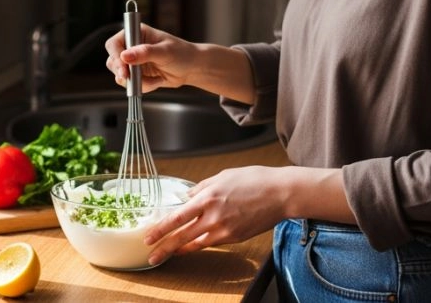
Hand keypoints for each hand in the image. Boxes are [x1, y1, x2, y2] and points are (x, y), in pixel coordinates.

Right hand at [105, 23, 197, 92]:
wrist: (192, 69)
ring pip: (120, 74)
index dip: (115, 56)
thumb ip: (145, 53)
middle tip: (131, 79)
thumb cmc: (182, 54)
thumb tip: (126, 55)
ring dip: (134, 81)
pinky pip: (131, 84)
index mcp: (137, 33)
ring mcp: (134, 61)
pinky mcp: (137, 74)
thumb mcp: (165, 52)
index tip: (123, 68)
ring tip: (152, 80)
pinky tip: (156, 81)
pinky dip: (142, 86)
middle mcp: (132, 47)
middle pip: (113, 60)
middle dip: (122, 72)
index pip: (115, 43)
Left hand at [143, 166, 292, 264]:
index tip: (149, 236)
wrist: (280, 193)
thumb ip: (202, 187)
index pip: (177, 217)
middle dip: (163, 246)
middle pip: (182, 236)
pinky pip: (210, 243)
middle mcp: (214, 216)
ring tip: (164, 255)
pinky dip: (196, 246)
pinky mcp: (234, 237)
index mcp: (208, 197)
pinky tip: (187, 248)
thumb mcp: (223, 176)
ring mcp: (224, 229)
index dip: (161, 229)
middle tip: (150, 253)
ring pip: (194, 244)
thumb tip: (188, 196)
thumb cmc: (254, 180)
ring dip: (177, 250)